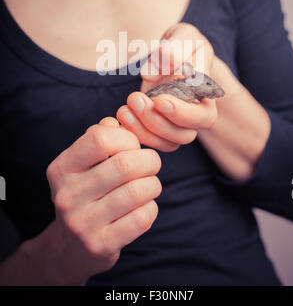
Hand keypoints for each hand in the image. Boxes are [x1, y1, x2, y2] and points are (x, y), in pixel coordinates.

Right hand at [45, 118, 161, 284]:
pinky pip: (142, 218)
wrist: (73, 248)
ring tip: (149, 185)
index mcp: (61, 168)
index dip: (126, 138)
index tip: (132, 147)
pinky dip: (151, 208)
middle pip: (125, 164)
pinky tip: (144, 207)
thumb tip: (117, 122)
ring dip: (153, 185)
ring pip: (138, 191)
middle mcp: (66, 195)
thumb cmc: (87, 194)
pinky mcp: (100, 245)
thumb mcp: (83, 165)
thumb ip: (100, 138)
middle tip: (151, 165)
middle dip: (149, 161)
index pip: (99, 137)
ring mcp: (82, 223)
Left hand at [116, 23, 217, 151]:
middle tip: (136, 99)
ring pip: (166, 143)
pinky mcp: (157, 127)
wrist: (171, 55)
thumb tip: (170, 60)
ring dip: (142, 130)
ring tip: (124, 109)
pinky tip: (119, 116)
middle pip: (183, 135)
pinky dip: (133, 133)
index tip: (160, 100)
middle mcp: (193, 116)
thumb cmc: (182, 45)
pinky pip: (149, 141)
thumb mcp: (184, 36)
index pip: (203, 117)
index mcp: (207, 96)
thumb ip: (178, 46)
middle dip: (157, 122)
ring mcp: (174, 124)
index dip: (182, 113)